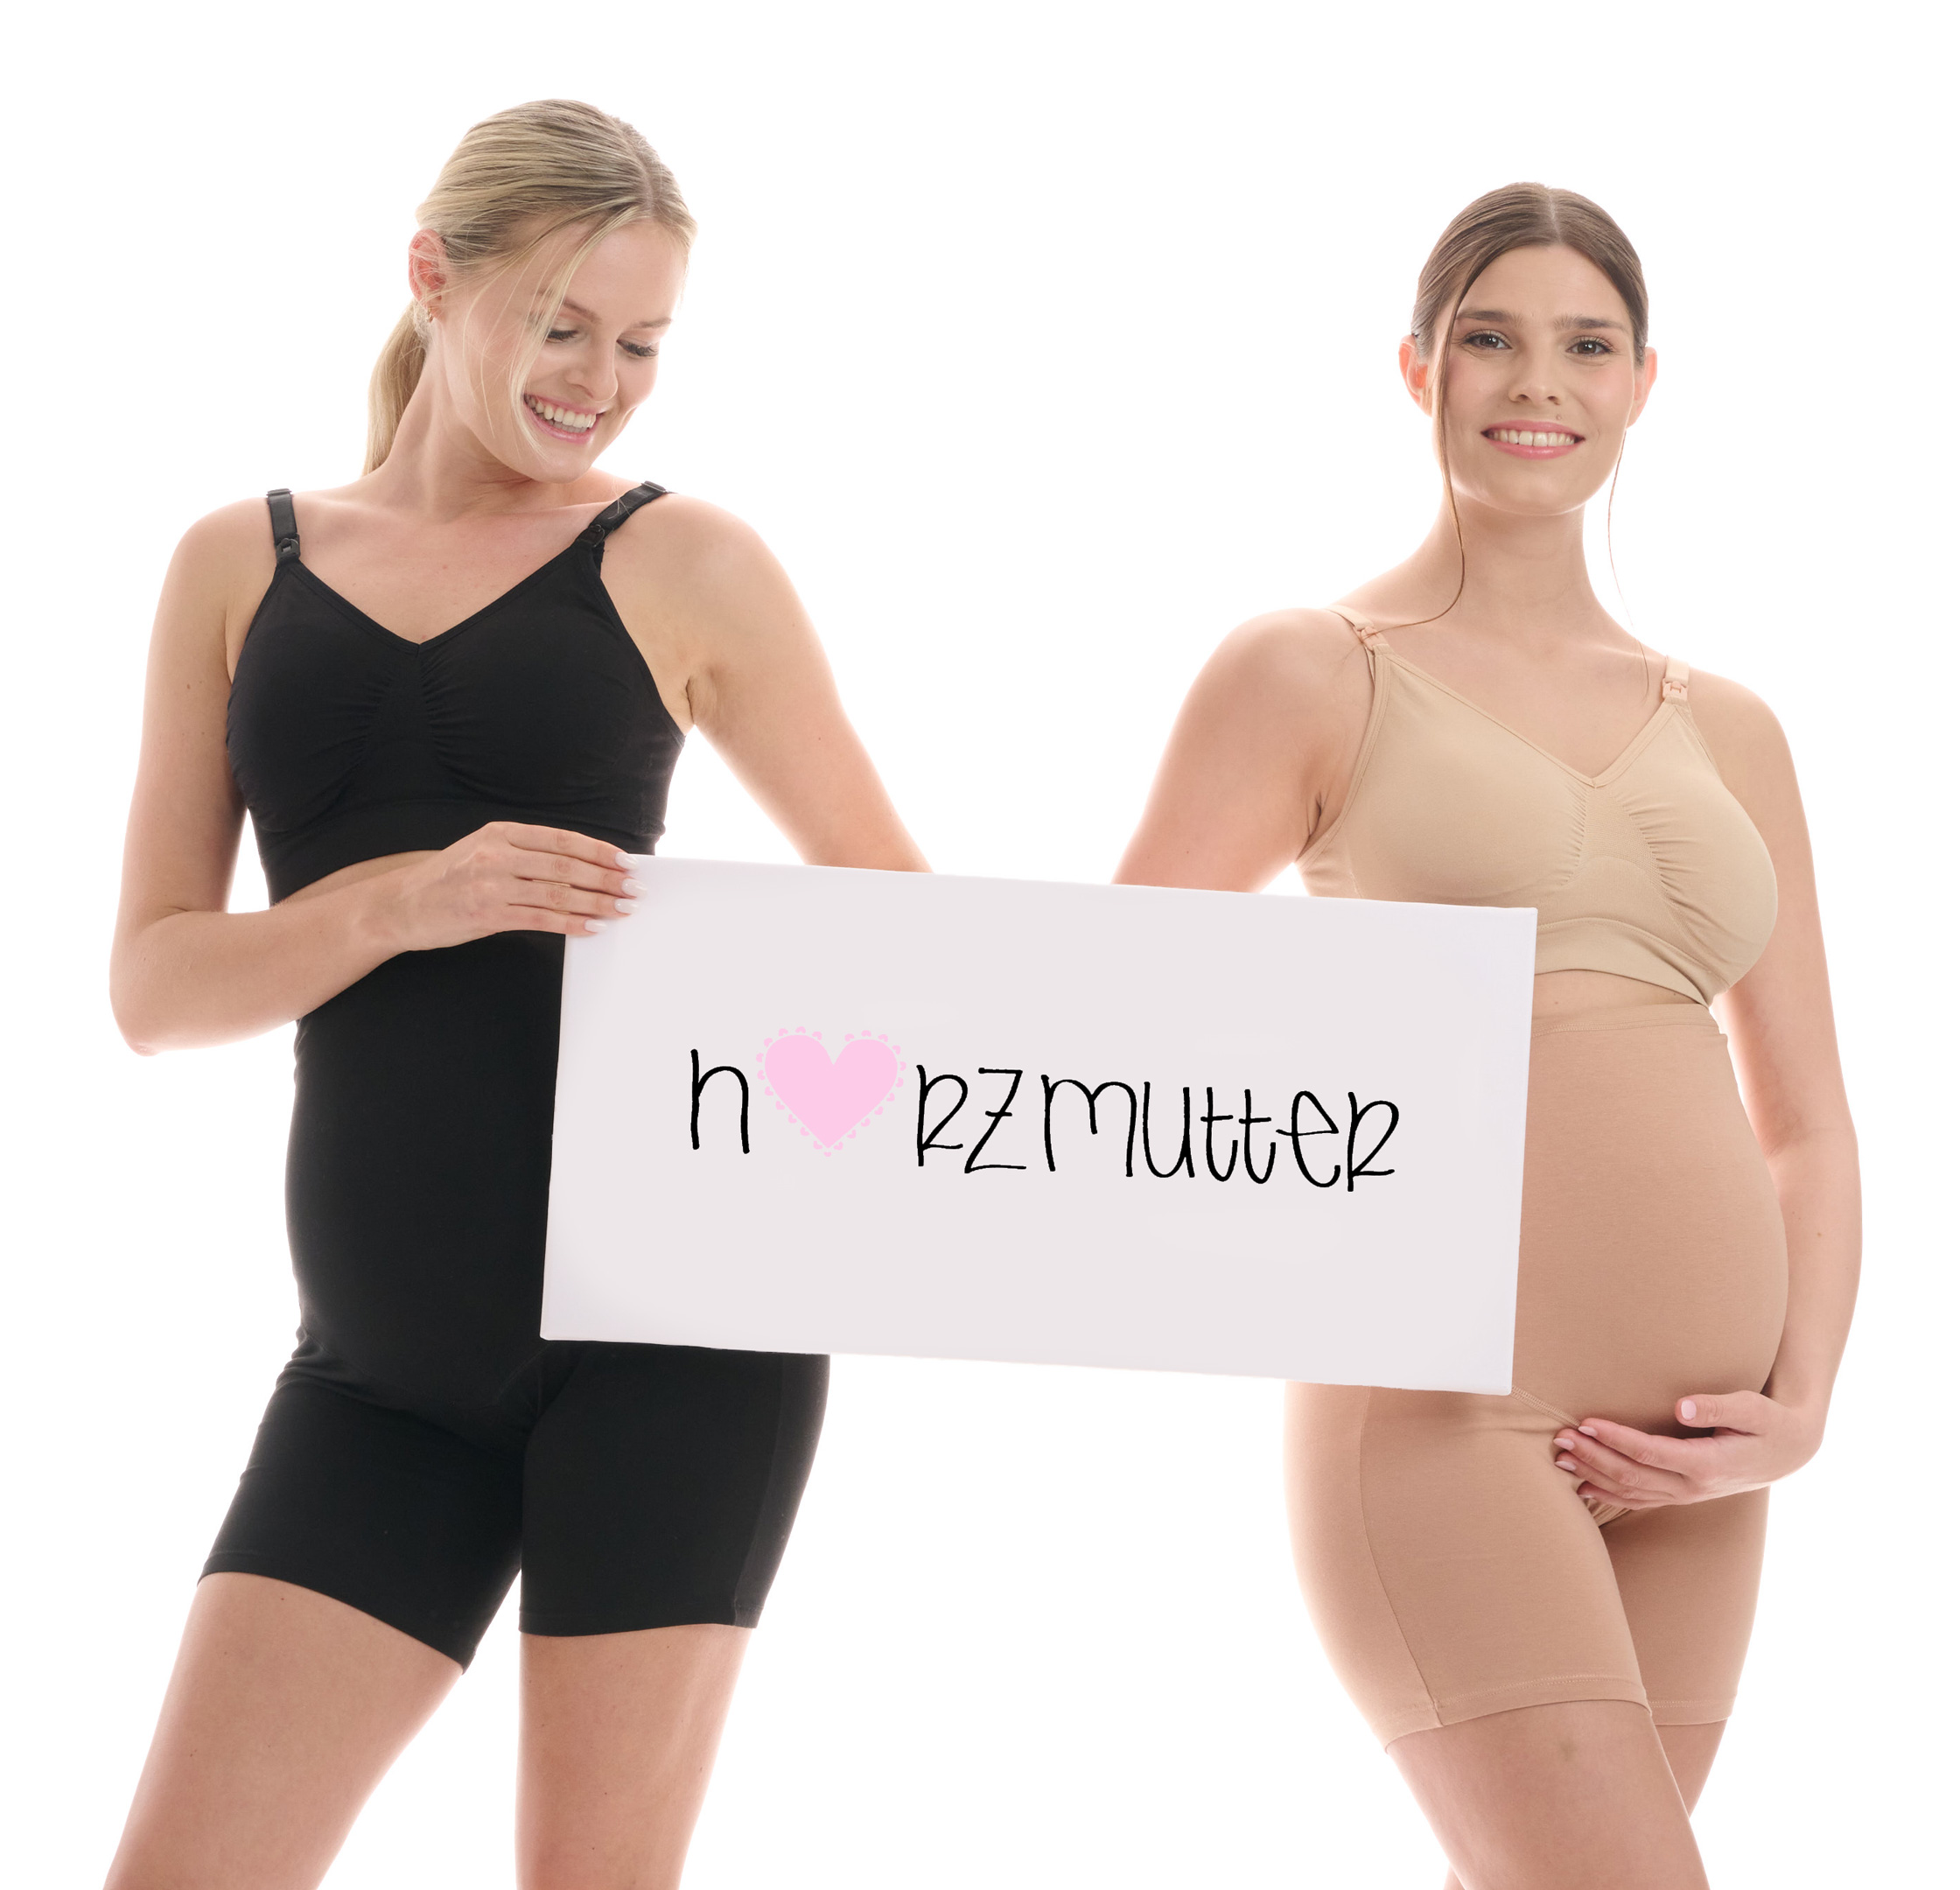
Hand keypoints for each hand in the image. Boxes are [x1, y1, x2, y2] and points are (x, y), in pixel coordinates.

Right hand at [372, 822, 641, 951]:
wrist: (400, 906)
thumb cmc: (448, 879)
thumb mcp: (483, 851)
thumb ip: (524, 854)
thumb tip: (579, 866)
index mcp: (501, 833)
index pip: (561, 839)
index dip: (597, 850)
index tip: (625, 860)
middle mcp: (497, 854)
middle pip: (565, 866)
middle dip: (605, 877)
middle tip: (633, 888)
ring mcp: (491, 885)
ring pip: (557, 892)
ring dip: (596, 902)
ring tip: (621, 909)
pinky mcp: (487, 915)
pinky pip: (539, 918)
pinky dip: (570, 923)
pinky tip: (591, 927)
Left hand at [1552, 1391, 1823, 1509]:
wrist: (1789, 1451)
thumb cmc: (1769, 1422)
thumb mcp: (1752, 1408)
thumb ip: (1717, 1406)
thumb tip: (1681, 1406)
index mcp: (1708, 1465)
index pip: (1651, 1454)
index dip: (1616, 1440)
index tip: (1587, 1422)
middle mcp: (1694, 1486)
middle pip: (1633, 1476)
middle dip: (1594, 1458)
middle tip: (1562, 1439)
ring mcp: (1687, 1495)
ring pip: (1632, 1492)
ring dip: (1594, 1476)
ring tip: (1561, 1459)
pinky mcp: (1682, 1494)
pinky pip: (1640, 1499)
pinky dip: (1609, 1493)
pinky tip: (1583, 1486)